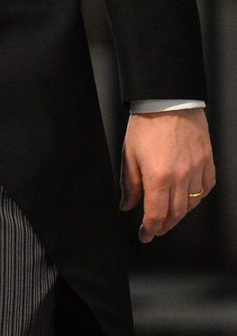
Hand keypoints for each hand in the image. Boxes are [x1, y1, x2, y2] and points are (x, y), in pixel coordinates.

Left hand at [120, 108, 215, 242]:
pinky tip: (189, 197)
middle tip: (156, 229)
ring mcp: (197, 169)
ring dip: (180, 214)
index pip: (156, 215)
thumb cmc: (147, 123)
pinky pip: (206, 188)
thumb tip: (127, 205)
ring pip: (192, 204)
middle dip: (164, 226)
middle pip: (175, 214)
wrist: (168, 101)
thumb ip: (129, 184)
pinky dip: (197, 197)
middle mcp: (180, 176)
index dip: (150, 230)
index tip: (145, 235)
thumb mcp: (129, 154)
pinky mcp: (207, 161)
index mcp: (158, 176)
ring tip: (169, 216)